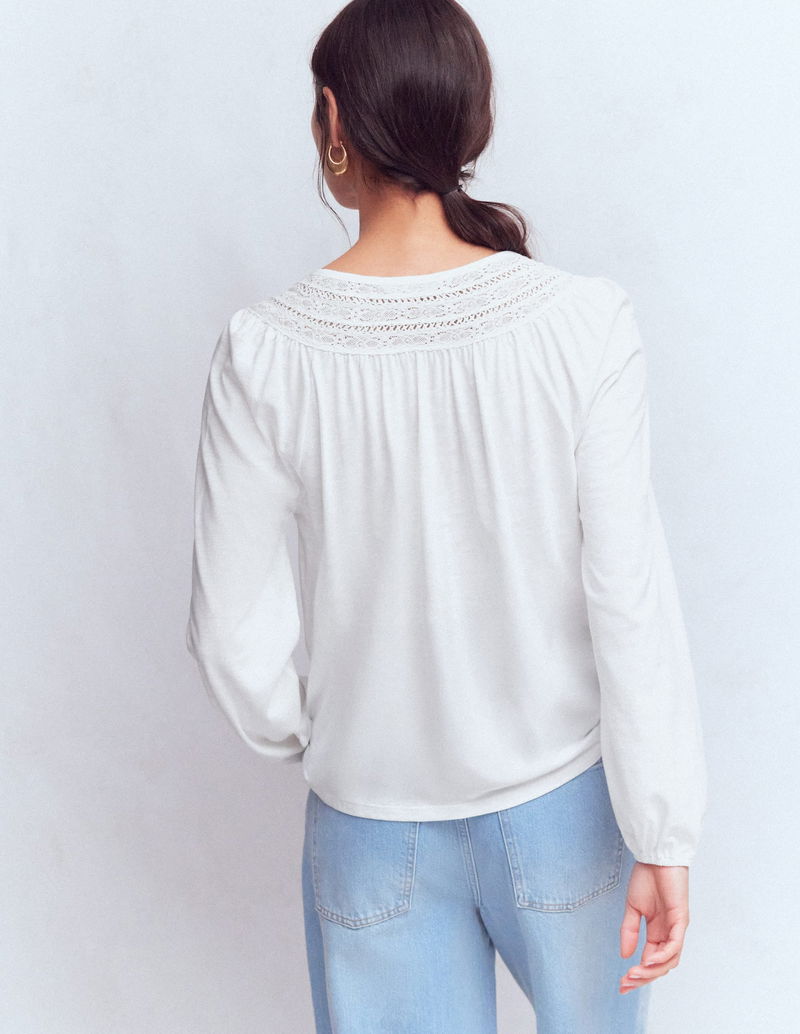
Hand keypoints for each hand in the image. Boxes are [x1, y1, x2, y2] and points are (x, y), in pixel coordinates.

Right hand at [619, 861, 689, 993]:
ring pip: (669, 960)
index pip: (650, 961)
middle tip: (625, 984)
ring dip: (651, 970)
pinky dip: (662, 955)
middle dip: (643, 978)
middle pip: (660, 966)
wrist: (655, 857)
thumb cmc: (647, 878)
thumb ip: (629, 931)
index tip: (621, 984)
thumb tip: (625, 955)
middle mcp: (669, 934)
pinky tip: (648, 961)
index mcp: (658, 932)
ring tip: (634, 974)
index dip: (638, 975)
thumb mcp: (633, 908)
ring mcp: (677, 928)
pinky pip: (674, 945)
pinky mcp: (681, 919)